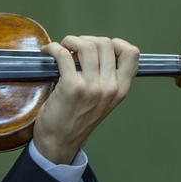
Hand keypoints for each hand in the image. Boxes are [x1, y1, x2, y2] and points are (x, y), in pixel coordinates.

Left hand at [32, 36, 138, 162]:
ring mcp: (92, 87)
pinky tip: (48, 52)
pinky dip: (53, 48)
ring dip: (71, 41)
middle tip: (74, 48)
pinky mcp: (72, 87)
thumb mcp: (103, 101)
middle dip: (87, 40)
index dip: (116, 43)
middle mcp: (110, 87)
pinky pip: (64, 54)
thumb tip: (93, 49)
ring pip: (86, 45)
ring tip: (63, 47)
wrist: (60, 141)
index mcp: (121, 89)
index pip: (132, 54)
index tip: (100, 46)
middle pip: (105, 43)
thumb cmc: (77, 120)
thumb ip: (107, 79)